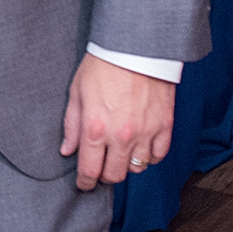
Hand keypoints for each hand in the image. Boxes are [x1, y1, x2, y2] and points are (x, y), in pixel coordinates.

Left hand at [61, 52, 174, 190]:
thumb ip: (72, 125)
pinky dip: (149, 156)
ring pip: (138, 169)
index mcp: (95, 128)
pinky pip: (159, 155)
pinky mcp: (164, 125)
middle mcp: (121, 135)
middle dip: (105, 176)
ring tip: (120, 154)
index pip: (90, 170)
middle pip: (115, 175)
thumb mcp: (77, 93)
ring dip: (127, 166)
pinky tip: (141, 148)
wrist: (134, 47)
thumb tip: (67, 150)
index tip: (84, 184)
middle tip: (101, 168)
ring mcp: (146, 132)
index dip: (85, 183)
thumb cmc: (103, 65)